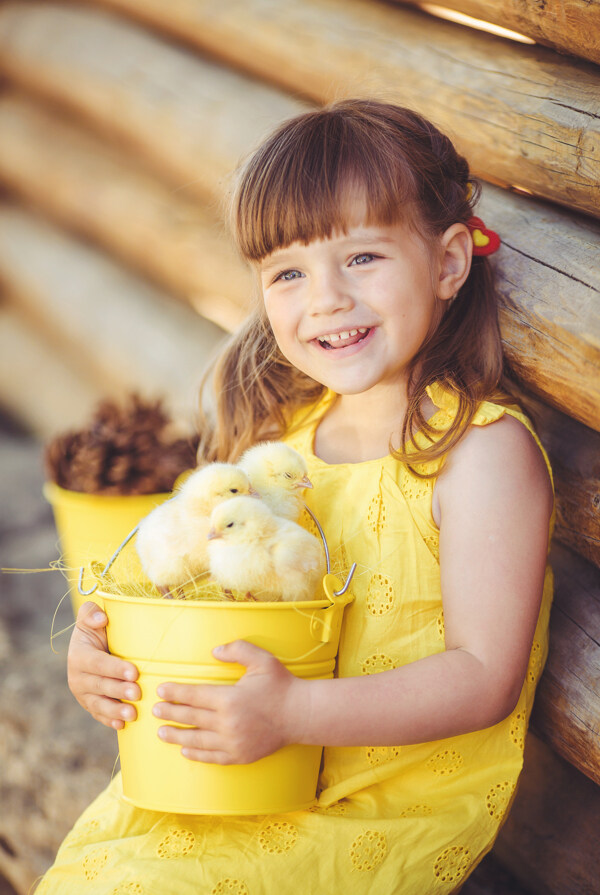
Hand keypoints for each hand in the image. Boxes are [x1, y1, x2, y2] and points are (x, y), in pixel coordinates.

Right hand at [67, 601, 140, 729]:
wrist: (92, 647)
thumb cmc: (98, 630)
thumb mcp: (90, 618)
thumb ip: (91, 613)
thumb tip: (101, 619)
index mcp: (79, 656)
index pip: (98, 663)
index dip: (115, 668)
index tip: (134, 672)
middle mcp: (78, 677)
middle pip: (100, 686)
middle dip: (119, 690)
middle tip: (137, 693)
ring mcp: (84, 694)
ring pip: (98, 704)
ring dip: (115, 710)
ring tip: (132, 714)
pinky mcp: (90, 705)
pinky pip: (98, 715)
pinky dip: (109, 720)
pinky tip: (122, 725)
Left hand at [152, 640, 303, 763]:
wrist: (301, 715)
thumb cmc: (281, 685)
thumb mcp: (262, 660)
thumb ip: (238, 650)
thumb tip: (214, 652)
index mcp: (229, 699)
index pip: (194, 695)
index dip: (176, 692)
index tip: (161, 690)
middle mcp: (227, 724)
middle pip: (191, 718)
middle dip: (170, 713)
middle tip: (154, 710)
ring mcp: (233, 743)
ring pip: (197, 740)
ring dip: (177, 736)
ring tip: (161, 733)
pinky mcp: (240, 756)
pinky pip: (212, 757)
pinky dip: (197, 754)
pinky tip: (186, 750)